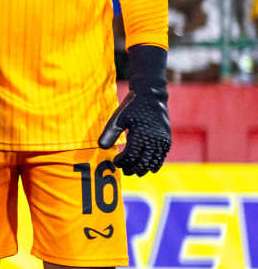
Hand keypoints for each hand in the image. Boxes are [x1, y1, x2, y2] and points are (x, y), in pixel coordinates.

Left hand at [99, 43, 171, 176]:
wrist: (151, 95)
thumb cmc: (132, 107)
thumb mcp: (118, 118)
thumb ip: (110, 133)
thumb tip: (101, 148)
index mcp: (141, 135)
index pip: (130, 156)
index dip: (122, 162)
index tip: (115, 162)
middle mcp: (154, 139)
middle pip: (143, 161)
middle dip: (133, 168)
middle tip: (125, 172)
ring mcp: (162, 139)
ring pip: (154, 160)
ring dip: (145, 168)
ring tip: (137, 172)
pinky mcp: (166, 138)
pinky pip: (162, 155)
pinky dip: (157, 163)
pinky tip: (152, 168)